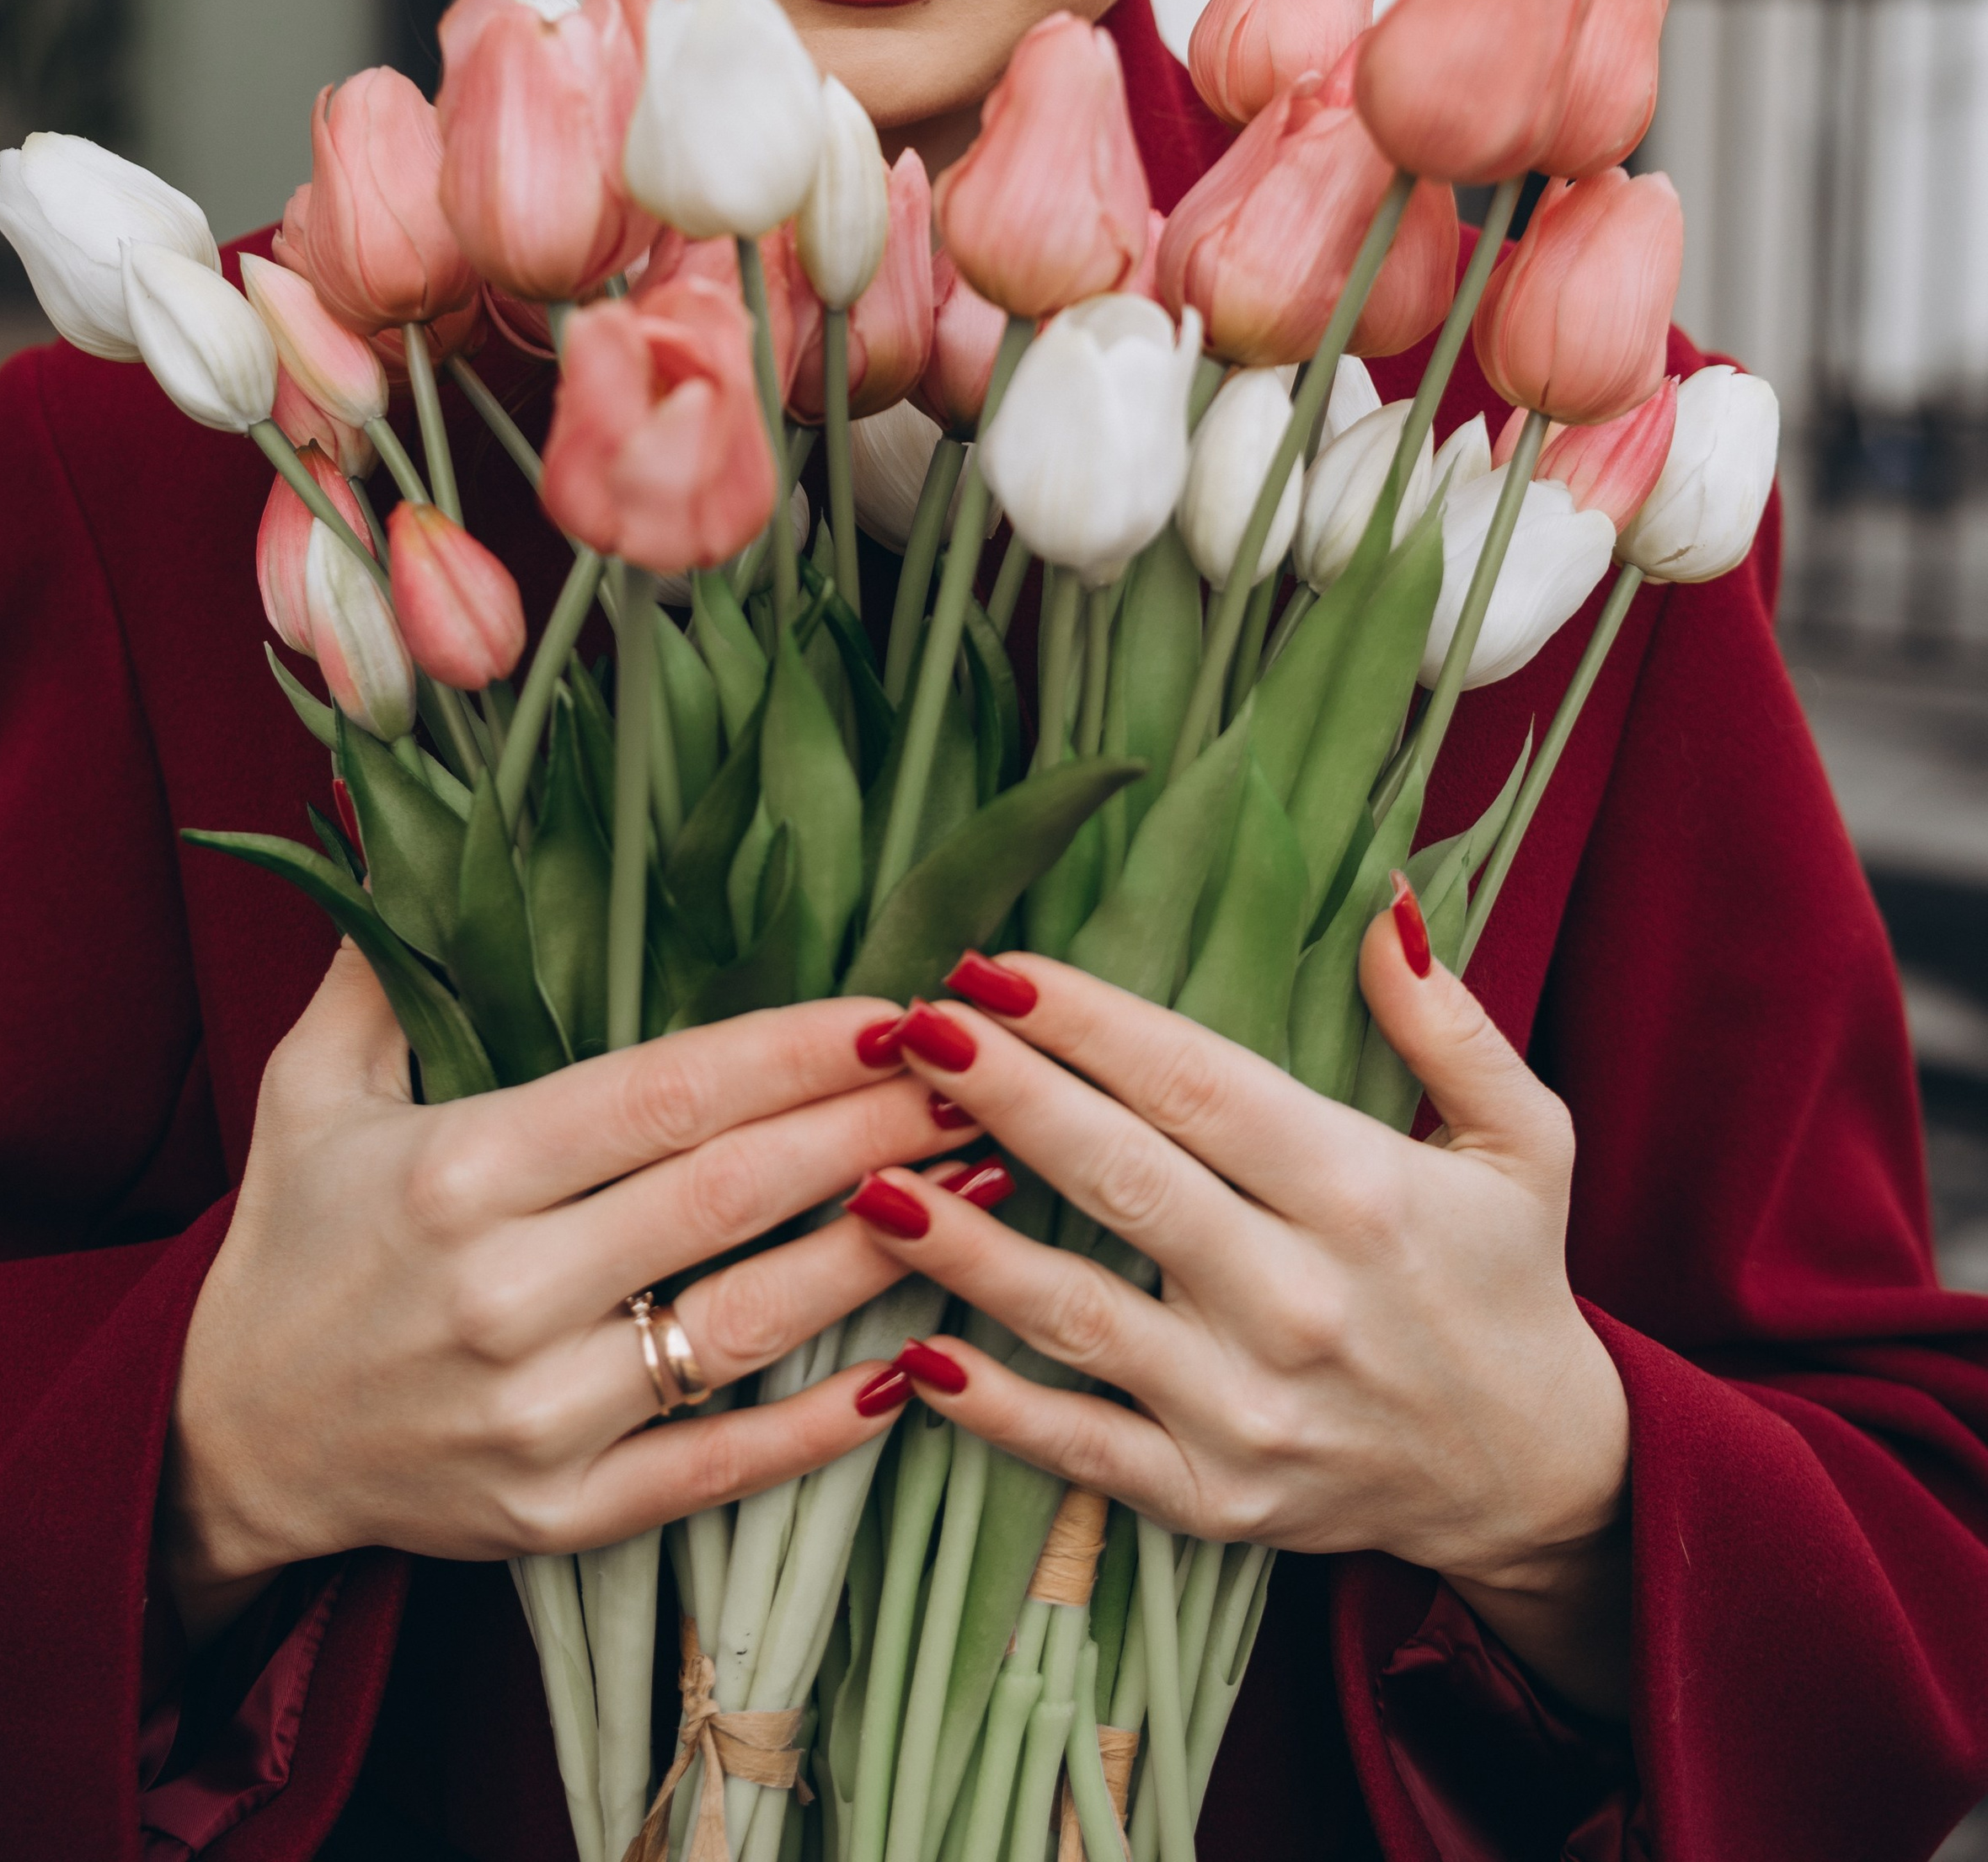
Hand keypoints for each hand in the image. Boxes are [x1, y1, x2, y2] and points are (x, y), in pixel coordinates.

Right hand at [162, 950, 963, 1645]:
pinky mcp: (560, 1515)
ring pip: (745, 1325)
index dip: (788, 1050)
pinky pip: (716, 1467)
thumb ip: (384, 963)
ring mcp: (536, 1415)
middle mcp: (502, 1295)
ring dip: (877, 1251)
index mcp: (457, 1173)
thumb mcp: (310, 1088)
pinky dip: (820, 1426)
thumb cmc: (291, 1242)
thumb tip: (408, 823)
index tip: (890, 1008)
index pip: (661, 1095)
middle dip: (868, 1126)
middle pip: (727, 1195)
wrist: (226, 1444)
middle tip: (976, 1075)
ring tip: (984, 1186)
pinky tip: (912, 1368)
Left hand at [844, 920, 1632, 1716]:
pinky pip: (1080, 1450)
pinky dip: (994, 1408)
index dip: (1091, 1023)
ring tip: (868, 1175)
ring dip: (963, 1248)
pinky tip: (912, 1352)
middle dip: (1005, 1095)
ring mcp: (1250, 1411)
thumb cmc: (1508, 1279)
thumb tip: (1384, 904)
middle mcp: (1301, 1303)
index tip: (998, 967)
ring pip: (1078, 1315)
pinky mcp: (1215, 1499)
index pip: (1200, 1087)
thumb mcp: (1524, 1137)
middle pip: (1123, 1179)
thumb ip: (1448, 1023)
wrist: (1536, 1480)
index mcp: (1365, 1196)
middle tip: (910, 1025)